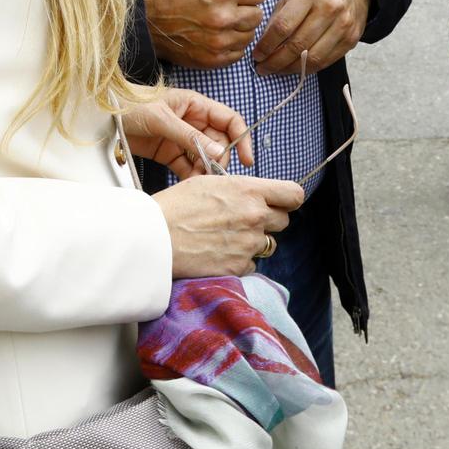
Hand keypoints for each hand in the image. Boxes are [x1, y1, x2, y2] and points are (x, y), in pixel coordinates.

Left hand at [122, 89, 255, 180]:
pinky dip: (190, 176)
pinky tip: (189, 185)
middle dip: (219, 159)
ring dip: (205, 170)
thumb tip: (217, 152)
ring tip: (200, 183)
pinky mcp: (168, 152)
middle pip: (218, 142)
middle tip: (213, 175)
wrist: (99, 115)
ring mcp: (180, 138)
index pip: (228, 120)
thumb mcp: (161, 118)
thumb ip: (189, 136)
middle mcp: (191, 121)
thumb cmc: (129, 105)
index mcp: (195, 104)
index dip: (241, 137)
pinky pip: (186, 166)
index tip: (246, 159)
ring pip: (203, 157)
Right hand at [145, 0, 270, 68]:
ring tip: (222, 21)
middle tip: (229, 7)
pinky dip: (232, 44)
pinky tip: (218, 35)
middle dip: (247, 8)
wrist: (148, 21)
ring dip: (241, 27)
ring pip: (250, 35)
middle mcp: (223, 18)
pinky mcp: (214, 59)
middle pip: (258, 15)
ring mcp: (219, 41)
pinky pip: (239, 53)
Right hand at [155, 174, 305, 277]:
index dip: (287, 199)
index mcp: (249, 191)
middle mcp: (255, 216)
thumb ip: (239, 189)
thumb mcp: (208, 182)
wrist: (155, 238)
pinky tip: (218, 253)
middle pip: (283, 221)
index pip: (294, 194)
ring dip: (254, 242)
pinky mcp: (239, 266)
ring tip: (227, 238)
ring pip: (268, 244)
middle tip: (243, 221)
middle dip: (268, 221)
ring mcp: (249, 243)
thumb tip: (252, 195)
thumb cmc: (175, 206)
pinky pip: (251, 264)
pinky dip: (239, 260)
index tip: (279, 203)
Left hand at [251, 0, 369, 76]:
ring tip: (276, 70)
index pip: (283, 26)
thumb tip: (264, 45)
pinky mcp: (351, 38)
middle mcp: (329, 8)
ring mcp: (343, 24)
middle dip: (275, 62)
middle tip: (262, 68)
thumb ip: (278, 16)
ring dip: (290, 69)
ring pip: (312, 57)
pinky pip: (326, 61)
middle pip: (297, 45)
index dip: (267, 45)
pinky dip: (308, 68)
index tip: (256, 55)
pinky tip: (296, 68)